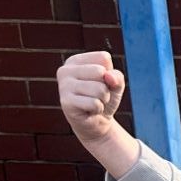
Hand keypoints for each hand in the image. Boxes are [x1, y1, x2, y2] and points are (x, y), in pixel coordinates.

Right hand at [57, 51, 140, 175]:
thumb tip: (108, 76)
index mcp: (75, 61)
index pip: (103, 58)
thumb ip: (117, 76)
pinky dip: (98, 109)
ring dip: (103, 99)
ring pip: (99, 89)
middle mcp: (65, 70)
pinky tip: (90, 111)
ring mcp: (63, 86)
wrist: (97, 122)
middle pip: (100, 71)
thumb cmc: (104, 98)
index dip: (109, 73)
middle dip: (106, 87)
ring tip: (95, 102)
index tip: (101, 83)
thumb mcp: (115, 84)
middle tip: (98, 95)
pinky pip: (94, 103)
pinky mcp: (66, 102)